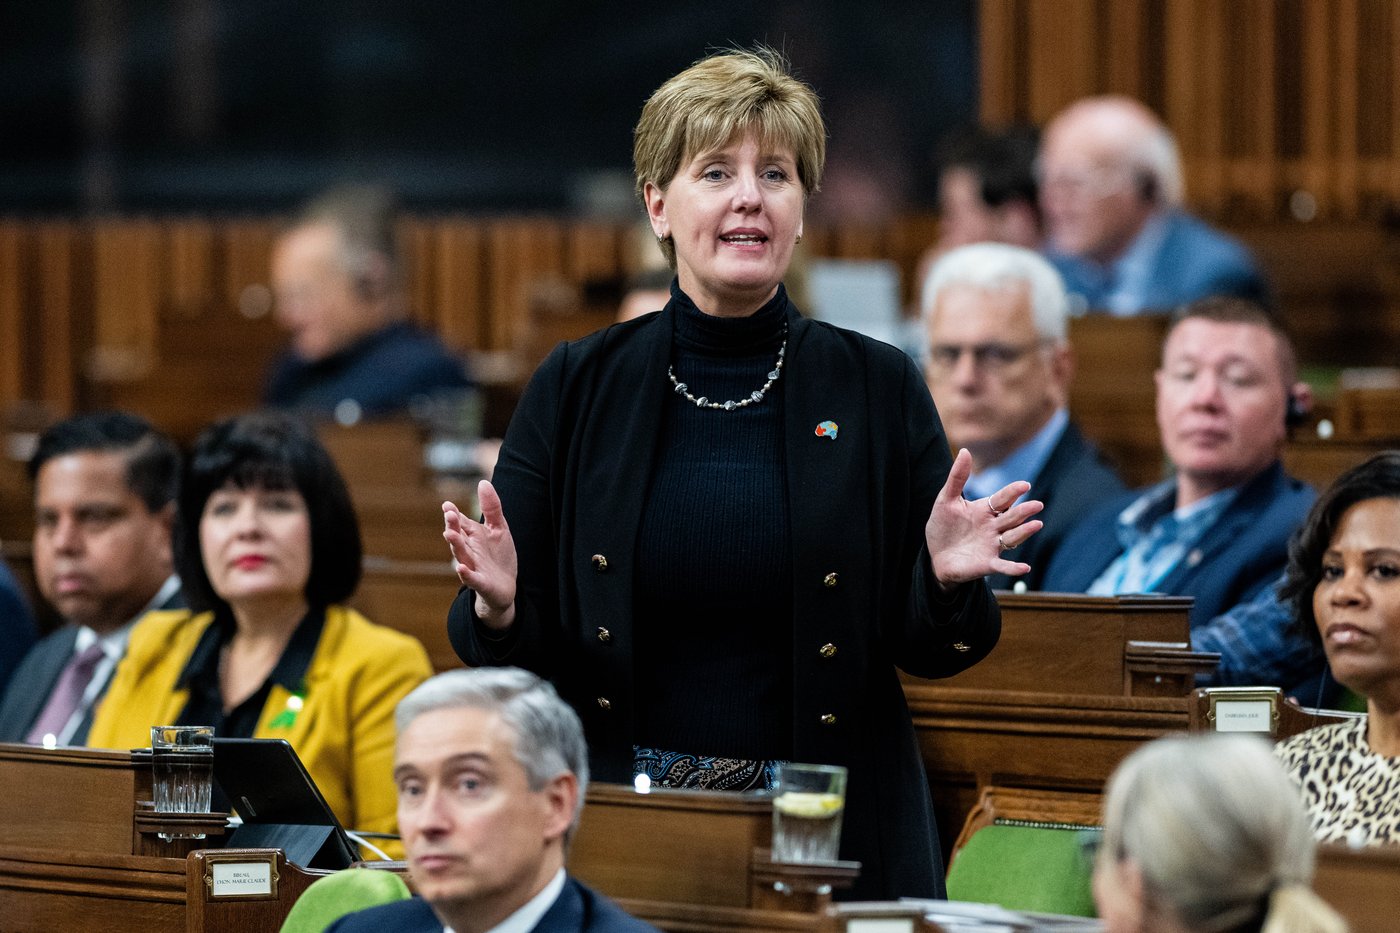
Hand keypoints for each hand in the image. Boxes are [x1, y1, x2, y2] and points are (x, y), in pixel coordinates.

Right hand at [443, 480, 517, 629]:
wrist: (506, 587)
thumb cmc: (499, 557)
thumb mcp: (499, 528)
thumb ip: (491, 507)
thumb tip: (483, 482)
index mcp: (472, 537)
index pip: (461, 523)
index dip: (454, 514)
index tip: (447, 505)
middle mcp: (469, 551)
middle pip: (458, 537)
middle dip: (452, 526)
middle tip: (449, 514)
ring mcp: (473, 567)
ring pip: (461, 555)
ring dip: (455, 545)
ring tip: (449, 534)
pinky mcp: (481, 583)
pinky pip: (472, 579)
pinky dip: (466, 575)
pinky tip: (461, 569)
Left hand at [925, 448, 1043, 590]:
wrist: (935, 556)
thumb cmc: (943, 527)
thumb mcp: (946, 500)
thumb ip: (957, 478)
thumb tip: (964, 450)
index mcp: (985, 510)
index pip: (1002, 499)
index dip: (1013, 492)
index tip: (1024, 485)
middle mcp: (994, 526)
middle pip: (1012, 517)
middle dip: (1024, 511)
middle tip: (1036, 504)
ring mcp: (993, 545)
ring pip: (1012, 537)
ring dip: (1025, 532)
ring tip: (1037, 524)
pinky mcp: (987, 563)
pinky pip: (1003, 566)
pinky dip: (1013, 568)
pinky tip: (1025, 568)